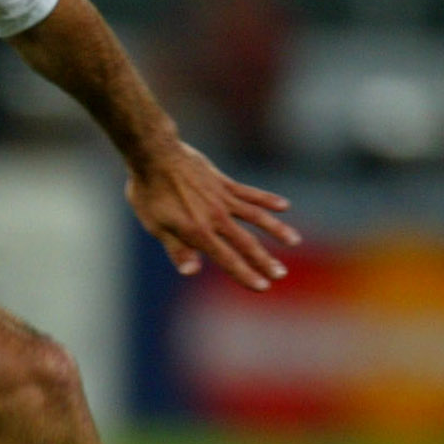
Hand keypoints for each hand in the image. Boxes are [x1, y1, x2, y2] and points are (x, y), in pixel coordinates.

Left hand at [125, 139, 299, 291]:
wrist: (155, 156)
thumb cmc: (149, 194)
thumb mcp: (156, 226)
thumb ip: (177, 249)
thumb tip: (191, 272)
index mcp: (197, 232)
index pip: (226, 259)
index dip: (245, 274)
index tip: (262, 287)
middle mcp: (215, 217)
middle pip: (245, 243)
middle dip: (264, 260)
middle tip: (281, 274)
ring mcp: (222, 199)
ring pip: (256, 217)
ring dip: (276, 230)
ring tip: (294, 241)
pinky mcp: (224, 183)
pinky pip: (250, 193)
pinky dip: (268, 200)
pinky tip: (284, 206)